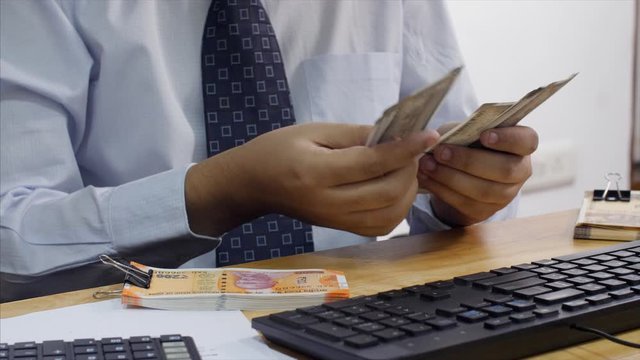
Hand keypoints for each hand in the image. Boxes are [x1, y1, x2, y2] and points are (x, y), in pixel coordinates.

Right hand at [186, 123, 438, 236]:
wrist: (254, 184)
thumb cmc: (280, 150)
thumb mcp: (314, 131)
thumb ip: (355, 134)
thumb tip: (395, 136)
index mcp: (316, 172)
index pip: (371, 163)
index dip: (405, 149)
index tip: (429, 135)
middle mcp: (328, 203)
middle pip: (386, 193)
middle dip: (410, 170)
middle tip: (412, 150)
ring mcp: (335, 221)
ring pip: (389, 215)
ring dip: (408, 192)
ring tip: (405, 169)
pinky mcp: (340, 229)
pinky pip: (380, 226)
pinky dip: (398, 209)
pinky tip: (396, 189)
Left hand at [417, 126, 537, 226]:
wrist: (459, 171)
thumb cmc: (466, 142)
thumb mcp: (466, 130)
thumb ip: (461, 130)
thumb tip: (439, 137)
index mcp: (522, 145)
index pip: (527, 141)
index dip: (508, 139)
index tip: (484, 135)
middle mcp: (520, 171)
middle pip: (504, 169)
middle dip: (469, 160)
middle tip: (440, 151)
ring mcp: (505, 194)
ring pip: (483, 190)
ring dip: (451, 177)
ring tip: (427, 165)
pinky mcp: (486, 211)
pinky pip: (465, 203)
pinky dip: (442, 190)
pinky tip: (425, 178)